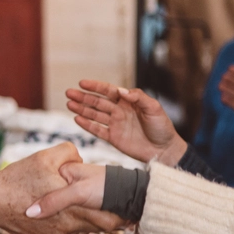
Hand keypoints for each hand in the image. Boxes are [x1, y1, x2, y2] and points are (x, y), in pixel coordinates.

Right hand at [0, 142, 121, 233]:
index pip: (110, 218)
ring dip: (87, 217)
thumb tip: (81, 160)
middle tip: (111, 202)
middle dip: (107, 214)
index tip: (128, 204)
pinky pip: (71, 233)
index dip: (122, 212)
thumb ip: (71, 154)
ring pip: (86, 229)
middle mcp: (69, 227)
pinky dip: (72, 223)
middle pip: (102, 226)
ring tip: (83, 203)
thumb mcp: (45, 156)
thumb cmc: (19, 178)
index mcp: (73, 207)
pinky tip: (65, 210)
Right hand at [66, 80, 186, 165]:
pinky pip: (97, 130)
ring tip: (69, 104)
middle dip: (83, 97)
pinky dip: (87, 125)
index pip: (108, 91)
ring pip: (94, 114)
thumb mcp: (154, 108)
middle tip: (69, 92)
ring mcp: (115, 124)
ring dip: (81, 109)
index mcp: (128, 101)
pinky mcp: (113, 138)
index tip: (82, 83)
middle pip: (97, 102)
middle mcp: (119, 111)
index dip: (95, 86)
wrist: (164, 150)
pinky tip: (77, 119)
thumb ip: (138, 97)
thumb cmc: (162, 127)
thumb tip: (121, 90)